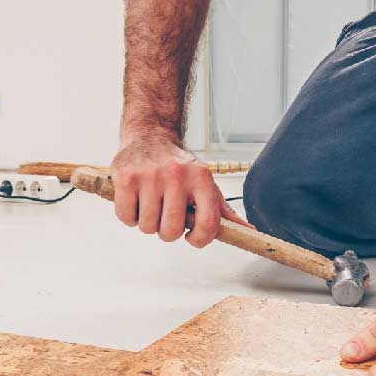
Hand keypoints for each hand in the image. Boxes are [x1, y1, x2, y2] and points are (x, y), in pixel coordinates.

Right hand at [110, 133, 249, 246]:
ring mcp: (150, 176)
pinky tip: (136, 201)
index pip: (208, 223)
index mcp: (201, 178)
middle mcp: (177, 175)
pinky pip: (126, 218)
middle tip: (166, 217)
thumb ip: (223, 211)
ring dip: (147, 223)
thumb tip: (250, 232)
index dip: (199, 240)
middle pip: (171, 231)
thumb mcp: (205, 183)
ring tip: (151, 205)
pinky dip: (129, 217)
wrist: (150, 135)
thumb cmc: (180, 167)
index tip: (192, 238)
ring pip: (147, 227)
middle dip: (167, 233)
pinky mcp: (126, 178)